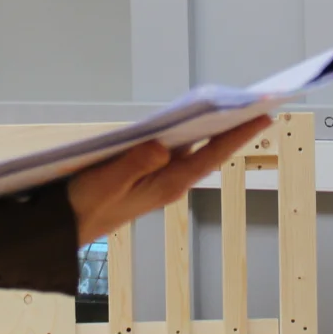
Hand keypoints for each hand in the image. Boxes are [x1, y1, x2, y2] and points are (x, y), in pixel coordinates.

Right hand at [67, 117, 273, 244]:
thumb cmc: (87, 205)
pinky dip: (188, 136)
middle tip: (257, 106)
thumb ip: (136, 163)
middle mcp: (170, 182)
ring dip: (212, 131)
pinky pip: (175, 153)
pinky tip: (191, 122)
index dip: (239, 135)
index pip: (212, 155)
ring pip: (193, 151)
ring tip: (234, 109)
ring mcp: (159, 180)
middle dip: (233, 129)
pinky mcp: (146, 177)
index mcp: (168, 184)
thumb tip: (162, 146)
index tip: (265, 117)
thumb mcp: (109, 182)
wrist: (67, 227)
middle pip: (209, 151)